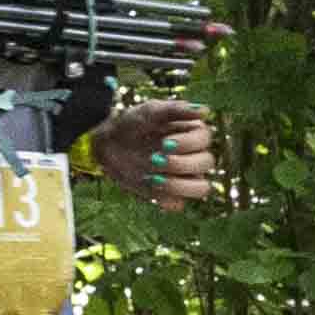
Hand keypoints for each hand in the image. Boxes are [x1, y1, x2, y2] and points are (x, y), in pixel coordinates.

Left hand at [108, 70, 227, 207]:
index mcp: (193, 133)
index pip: (205, 140)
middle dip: (182, 163)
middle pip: (206, 163)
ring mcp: (184, 177)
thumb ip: (176, 109)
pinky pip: (179, 204)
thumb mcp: (150, 111)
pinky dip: (167, 199)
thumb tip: (205, 111)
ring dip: (180, 185)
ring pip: (201, 188)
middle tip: (154, 158)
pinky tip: (150, 187)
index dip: (189, 144)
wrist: (109, 144)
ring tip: (154, 178)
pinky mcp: (170, 194)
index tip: (165, 142)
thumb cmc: (132, 123)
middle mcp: (194, 155)